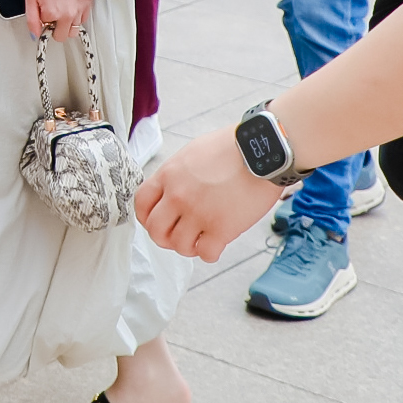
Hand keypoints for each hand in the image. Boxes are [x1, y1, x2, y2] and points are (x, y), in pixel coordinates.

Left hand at [22, 0, 92, 40]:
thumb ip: (31, 18)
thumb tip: (34, 34)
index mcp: (54, 13)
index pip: (47, 30)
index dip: (43, 21)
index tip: (43, 14)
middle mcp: (69, 14)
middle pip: (63, 36)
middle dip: (56, 28)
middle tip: (52, 15)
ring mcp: (80, 9)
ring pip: (74, 29)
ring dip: (67, 22)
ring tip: (61, 9)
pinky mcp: (88, 4)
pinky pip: (83, 19)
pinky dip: (76, 15)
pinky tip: (69, 5)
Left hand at [136, 125, 286, 261]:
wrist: (261, 152)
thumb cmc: (232, 148)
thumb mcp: (193, 152)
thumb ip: (177, 174)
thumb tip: (171, 190)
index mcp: (169, 175)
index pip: (141, 204)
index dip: (146, 218)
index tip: (156, 221)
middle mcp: (178, 196)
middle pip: (156, 231)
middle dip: (165, 238)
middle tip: (178, 235)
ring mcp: (198, 214)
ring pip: (179, 246)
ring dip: (188, 247)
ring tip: (200, 239)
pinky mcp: (222, 229)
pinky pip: (205, 254)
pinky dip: (209, 253)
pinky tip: (216, 244)